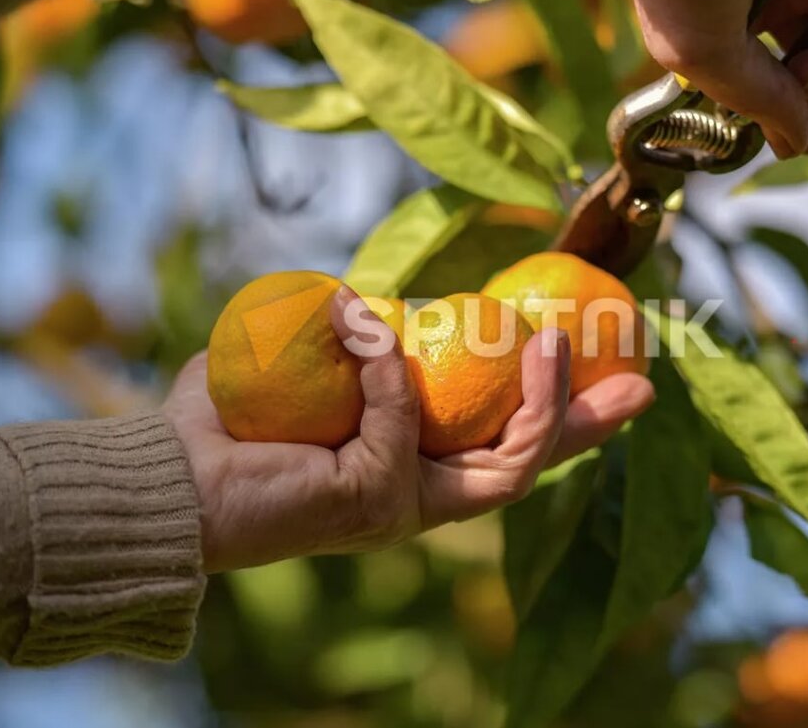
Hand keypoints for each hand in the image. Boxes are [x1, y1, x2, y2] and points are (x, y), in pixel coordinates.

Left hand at [163, 288, 655, 572]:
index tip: (596, 365)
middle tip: (641, 386)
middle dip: (588, 426)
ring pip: (508, 465)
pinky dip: (381, 357)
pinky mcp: (377, 498)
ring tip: (550, 342)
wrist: (167, 478)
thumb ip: (347, 344)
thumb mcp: (304, 368)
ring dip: (540, 402)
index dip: (557, 414)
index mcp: (408, 470)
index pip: (499, 446)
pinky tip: (353, 311)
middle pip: (526, 465)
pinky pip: (402, 413)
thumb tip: (371, 303)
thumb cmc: (226, 424)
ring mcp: (402, 506)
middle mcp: (417, 497)